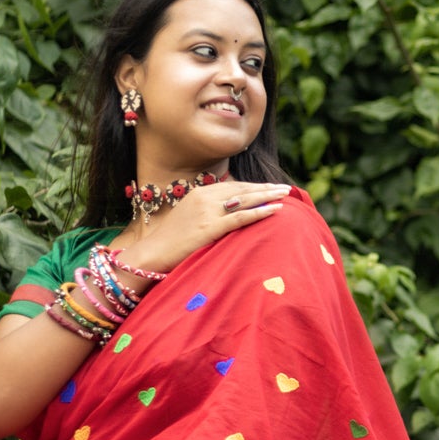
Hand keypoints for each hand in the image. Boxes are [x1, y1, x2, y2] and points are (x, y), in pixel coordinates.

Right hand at [113, 181, 289, 276]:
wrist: (152, 253)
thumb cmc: (171, 241)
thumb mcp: (189, 218)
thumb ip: (208, 212)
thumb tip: (228, 212)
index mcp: (200, 193)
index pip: (233, 186)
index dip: (254, 186)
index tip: (270, 187)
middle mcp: (204, 197)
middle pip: (242, 189)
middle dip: (265, 188)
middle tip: (285, 187)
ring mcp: (207, 211)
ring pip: (245, 199)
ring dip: (268, 196)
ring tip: (286, 195)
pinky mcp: (210, 227)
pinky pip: (241, 217)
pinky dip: (260, 212)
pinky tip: (276, 210)